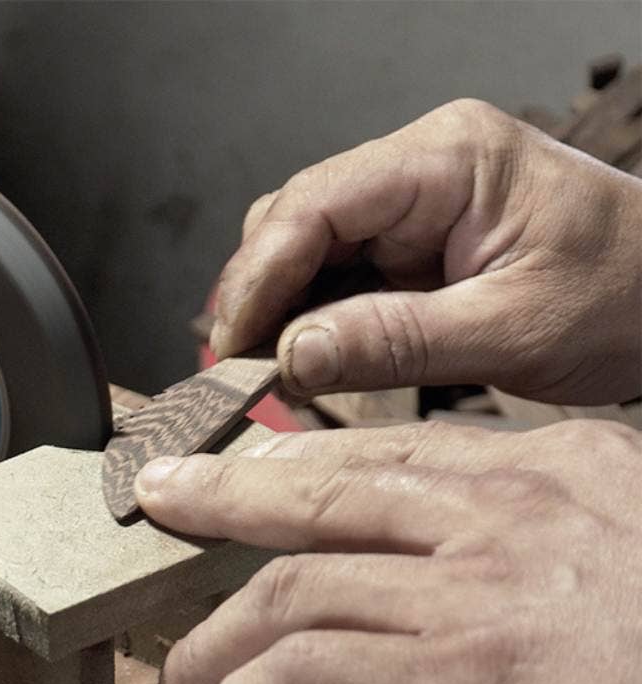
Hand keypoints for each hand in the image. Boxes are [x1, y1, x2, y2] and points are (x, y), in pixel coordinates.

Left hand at [135, 420, 641, 683]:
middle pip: (319, 484)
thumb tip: (457, 558)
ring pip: (293, 586)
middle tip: (162, 498)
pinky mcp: (461, 675)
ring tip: (186, 678)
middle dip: (222, 494)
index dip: (299, 463)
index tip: (247, 478)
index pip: (387, 449)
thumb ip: (534, 530)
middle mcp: (499, 507)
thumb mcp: (623, 544)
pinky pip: (311, 670)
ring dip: (219, 638)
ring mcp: (473, 586)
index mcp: (544, 465)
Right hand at [212, 99, 641, 404]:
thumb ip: (396, 340)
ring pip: (306, 249)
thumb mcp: (512, 328)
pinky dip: (312, 320)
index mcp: (448, 159)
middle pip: (296, 219)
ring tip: (272, 373)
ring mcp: (413, 205)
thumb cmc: (626, 296)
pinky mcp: (412, 243)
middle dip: (260, 295)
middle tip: (243, 370)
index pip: (315, 203)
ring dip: (281, 311)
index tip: (231, 345)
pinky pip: (337, 275)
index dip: (259, 276)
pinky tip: (308, 359)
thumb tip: (292, 355)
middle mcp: (420, 168)